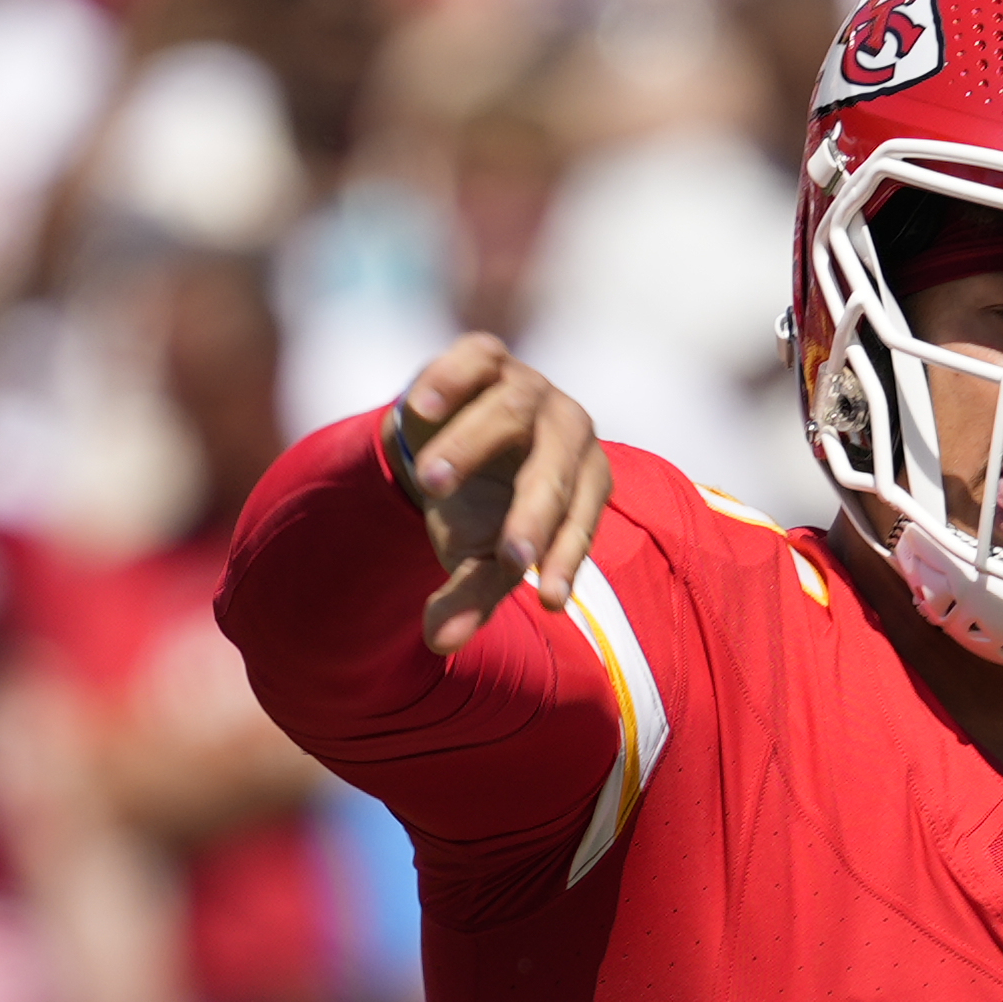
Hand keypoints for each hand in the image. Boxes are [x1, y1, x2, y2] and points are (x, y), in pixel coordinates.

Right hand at [387, 334, 610, 655]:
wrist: (440, 442)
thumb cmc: (476, 508)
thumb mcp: (473, 554)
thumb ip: (468, 595)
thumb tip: (441, 644)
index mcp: (583, 481)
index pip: (581, 521)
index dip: (566, 560)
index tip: (544, 600)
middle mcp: (567, 431)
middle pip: (558, 470)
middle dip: (533, 515)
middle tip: (504, 557)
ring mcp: (528, 388)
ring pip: (512, 412)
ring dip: (472, 447)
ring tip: (430, 483)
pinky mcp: (487, 357)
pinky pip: (476, 359)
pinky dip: (449, 379)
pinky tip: (420, 408)